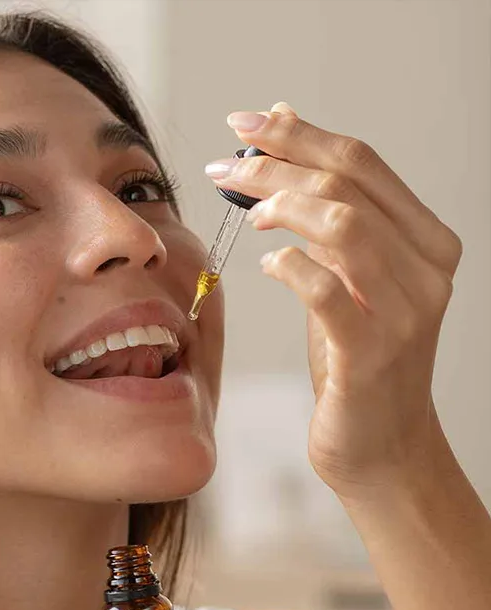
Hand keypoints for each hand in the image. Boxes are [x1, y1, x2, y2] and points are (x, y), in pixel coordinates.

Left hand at [205, 102, 462, 496]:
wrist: (380, 444)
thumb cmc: (354, 359)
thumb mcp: (345, 279)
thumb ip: (325, 216)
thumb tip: (287, 138)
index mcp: (425, 240)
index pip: (362, 162)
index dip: (299, 134)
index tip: (244, 124)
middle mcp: (427, 268)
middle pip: (347, 184)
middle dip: (276, 164)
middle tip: (224, 165)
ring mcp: (404, 310)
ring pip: (342, 225)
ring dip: (282, 206)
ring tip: (248, 214)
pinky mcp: (371, 352)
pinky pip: (325, 288)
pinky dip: (288, 266)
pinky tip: (266, 266)